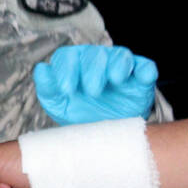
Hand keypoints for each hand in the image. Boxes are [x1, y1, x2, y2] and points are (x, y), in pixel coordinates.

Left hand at [34, 45, 157, 125]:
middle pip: (94, 54)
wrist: (105, 132)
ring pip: (120, 56)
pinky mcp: (140, 78)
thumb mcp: (58, 103)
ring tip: (115, 79)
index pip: (67, 57)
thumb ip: (48, 87)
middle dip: (92, 70)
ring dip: (118, 65)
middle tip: (91, 91)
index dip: (66, 70)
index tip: (66, 90)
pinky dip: (145, 69)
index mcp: (73, 63)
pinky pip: (145, 67)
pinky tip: (143, 76)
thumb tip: (42, 69)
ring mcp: (120, 67)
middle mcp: (96, 60)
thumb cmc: (78, 111)